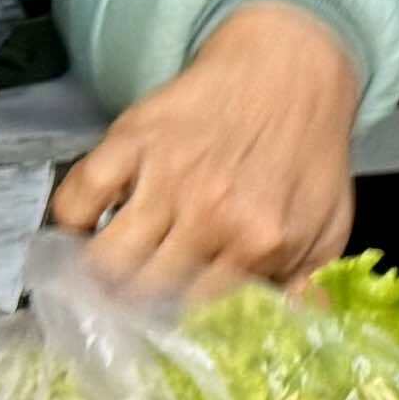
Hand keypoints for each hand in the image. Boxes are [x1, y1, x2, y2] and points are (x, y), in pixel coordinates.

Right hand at [46, 0, 363, 298]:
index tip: (169, 322)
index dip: (180, 322)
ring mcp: (165, 177)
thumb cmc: (308, 152)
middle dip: (134, 306)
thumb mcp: (328, 226)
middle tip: (128, 304)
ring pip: (105, 259)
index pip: (199, 312)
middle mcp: (209, 216)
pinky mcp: (130, 139)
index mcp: (259, 243)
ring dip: (97, 275)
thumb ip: (308, 284)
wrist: (290, 67)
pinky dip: (71, 221)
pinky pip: (77, 198)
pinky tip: (85, 228)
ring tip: (102, 277)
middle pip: (146, 292)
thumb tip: (287, 332)